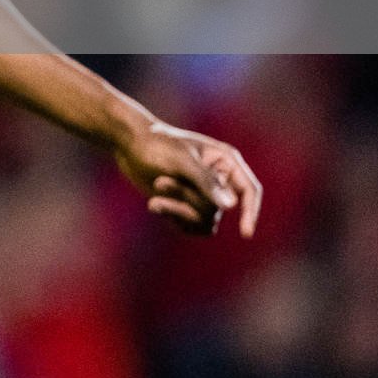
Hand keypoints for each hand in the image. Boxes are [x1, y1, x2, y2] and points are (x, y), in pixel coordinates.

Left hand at [114, 119, 262, 236]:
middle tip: (160, 181)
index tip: (245, 233)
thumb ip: (205, 182)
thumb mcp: (180, 160)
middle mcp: (219, 180)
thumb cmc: (155, 144)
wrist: (127, 145)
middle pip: (218, 209)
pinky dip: (173, 217)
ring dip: (178, 209)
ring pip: (205, 220)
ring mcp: (203, 194)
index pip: (249, 191)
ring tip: (156, 187)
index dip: (250, 212)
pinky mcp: (186, 205)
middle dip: (187, 198)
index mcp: (225, 161)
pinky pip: (191, 226)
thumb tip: (231, 206)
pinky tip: (154, 204)